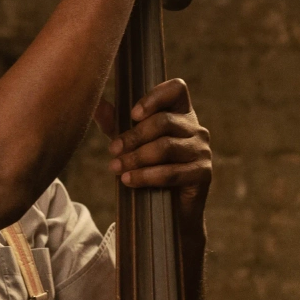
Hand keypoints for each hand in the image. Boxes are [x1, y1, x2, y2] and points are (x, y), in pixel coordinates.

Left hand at [102, 78, 211, 217]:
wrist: (170, 211)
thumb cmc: (151, 169)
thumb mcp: (131, 143)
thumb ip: (116, 124)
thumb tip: (96, 105)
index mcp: (181, 114)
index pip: (177, 89)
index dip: (155, 96)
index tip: (133, 114)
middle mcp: (195, 128)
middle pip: (164, 121)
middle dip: (133, 136)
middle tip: (112, 150)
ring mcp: (201, 150)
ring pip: (165, 147)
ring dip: (136, 158)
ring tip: (116, 167)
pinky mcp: (203, 173)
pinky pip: (172, 172)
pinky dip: (146, 176)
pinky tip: (129, 181)